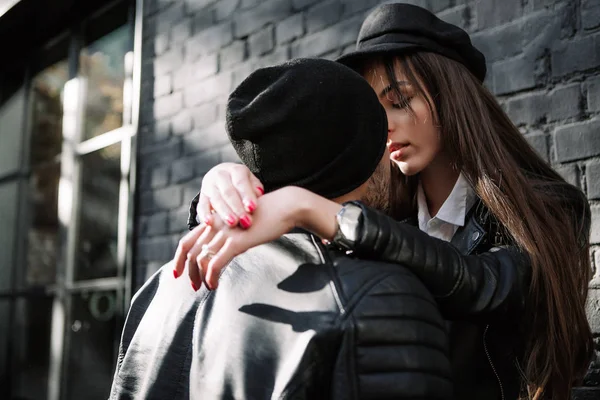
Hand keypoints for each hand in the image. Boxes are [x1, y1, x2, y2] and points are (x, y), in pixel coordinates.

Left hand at [174, 187, 310, 289]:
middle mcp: (215, 224)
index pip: (187, 240)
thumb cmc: (267, 216)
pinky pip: (216, 263)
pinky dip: (211, 277)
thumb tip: (224, 249)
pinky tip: (214, 285)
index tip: (178, 272)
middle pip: (189, 251)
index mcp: (215, 220)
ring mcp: (225, 232)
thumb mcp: (242, 223)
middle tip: (192, 285)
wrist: (284, 207)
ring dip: (200, 277)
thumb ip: (230, 234)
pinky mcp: (236, 241)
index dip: (179, 258)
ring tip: (206, 287)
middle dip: (187, 271)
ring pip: (201, 259)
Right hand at [198, 163, 263, 227]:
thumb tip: (258, 194)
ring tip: (233, 223)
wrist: (223, 177)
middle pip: (228, 192)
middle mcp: (220, 175)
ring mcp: (209, 186)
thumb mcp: (251, 181)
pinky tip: (209, 222)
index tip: (252, 208)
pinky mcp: (202, 197)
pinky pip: (202, 205)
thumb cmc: (242, 183)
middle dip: (237, 207)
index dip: (246, 195)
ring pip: (216, 199)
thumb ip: (255, 188)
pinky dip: (204, 214)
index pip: (241, 182)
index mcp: (235, 170)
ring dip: (224, 212)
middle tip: (245, 221)